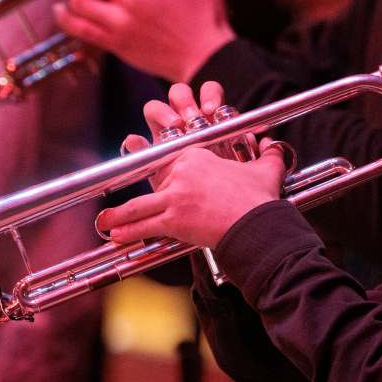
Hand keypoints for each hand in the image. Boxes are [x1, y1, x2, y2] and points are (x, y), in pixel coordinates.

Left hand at [97, 81, 285, 249]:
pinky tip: (114, 236)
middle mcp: (181, 172)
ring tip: (106, 222)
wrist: (257, 224)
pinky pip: (145, 225)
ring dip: (120, 215)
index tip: (152, 178)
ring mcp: (175, 196)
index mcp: (197, 156)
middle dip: (136, 195)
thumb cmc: (260, 199)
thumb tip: (275, 145)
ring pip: (140, 204)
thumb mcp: (264, 170)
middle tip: (121, 205)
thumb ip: (268, 154)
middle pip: (152, 182)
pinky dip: (128, 231)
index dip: (160, 173)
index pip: (169, 161)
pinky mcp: (174, 219)